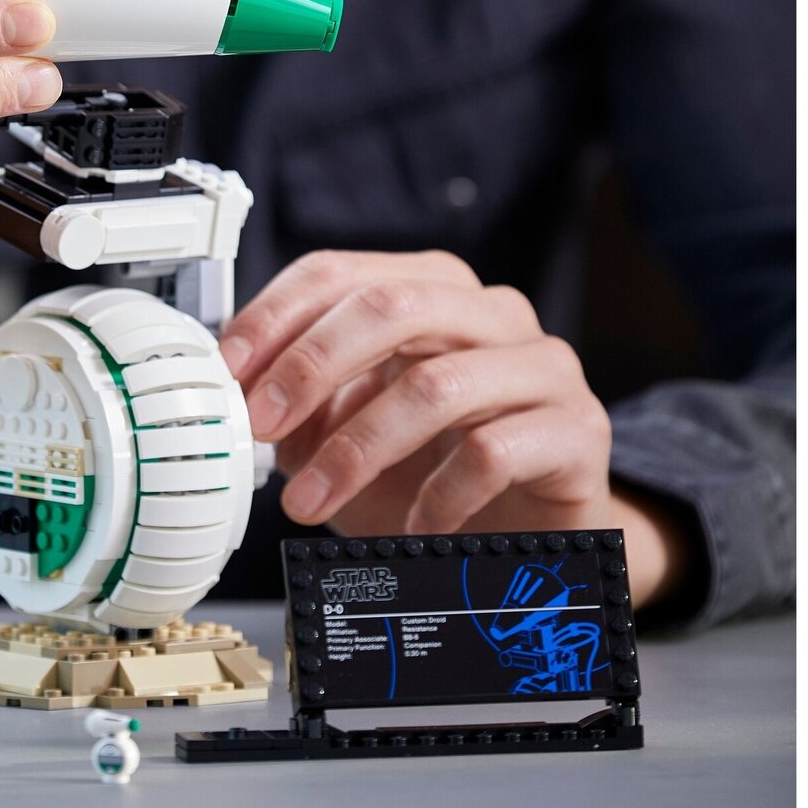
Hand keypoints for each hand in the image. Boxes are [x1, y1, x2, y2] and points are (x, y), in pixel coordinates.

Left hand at [220, 248, 614, 538]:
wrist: (536, 535)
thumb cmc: (438, 476)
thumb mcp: (348, 436)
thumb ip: (301, 409)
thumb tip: (242, 398)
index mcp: (430, 290)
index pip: (340, 272)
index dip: (275, 316)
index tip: (229, 370)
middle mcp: (490, 312)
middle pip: (391, 305)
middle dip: (311, 365)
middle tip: (260, 424)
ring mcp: (543, 365)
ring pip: (436, 383)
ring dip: (358, 448)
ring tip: (313, 502)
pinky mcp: (579, 429)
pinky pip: (492, 453)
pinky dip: (436, 496)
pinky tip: (414, 527)